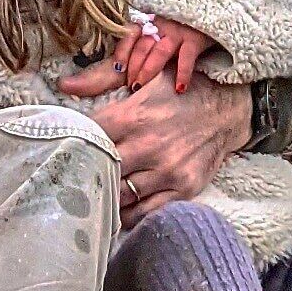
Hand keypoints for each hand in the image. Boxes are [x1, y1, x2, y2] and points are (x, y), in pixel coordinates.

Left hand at [60, 63, 251, 223]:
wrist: (229, 106)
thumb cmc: (180, 90)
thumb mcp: (146, 76)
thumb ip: (103, 80)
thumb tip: (64, 83)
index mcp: (131, 115)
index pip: (86, 138)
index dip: (71, 145)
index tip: (62, 152)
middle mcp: (148, 145)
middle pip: (99, 171)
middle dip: (84, 175)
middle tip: (69, 181)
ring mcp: (167, 170)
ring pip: (119, 195)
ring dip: (104, 197)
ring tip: (91, 197)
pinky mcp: (184, 188)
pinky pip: (145, 212)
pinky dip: (128, 214)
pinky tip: (118, 210)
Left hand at [120, 15, 211, 93]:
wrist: (211, 11)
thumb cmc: (181, 25)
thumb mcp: (161, 27)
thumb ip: (148, 40)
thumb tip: (128, 65)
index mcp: (150, 22)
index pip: (130, 34)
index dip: (122, 52)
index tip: (118, 69)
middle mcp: (161, 25)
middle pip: (142, 47)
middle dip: (133, 68)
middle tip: (129, 86)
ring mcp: (178, 32)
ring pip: (159, 52)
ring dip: (147, 71)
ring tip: (139, 87)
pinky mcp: (195, 40)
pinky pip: (186, 58)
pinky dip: (182, 74)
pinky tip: (179, 88)